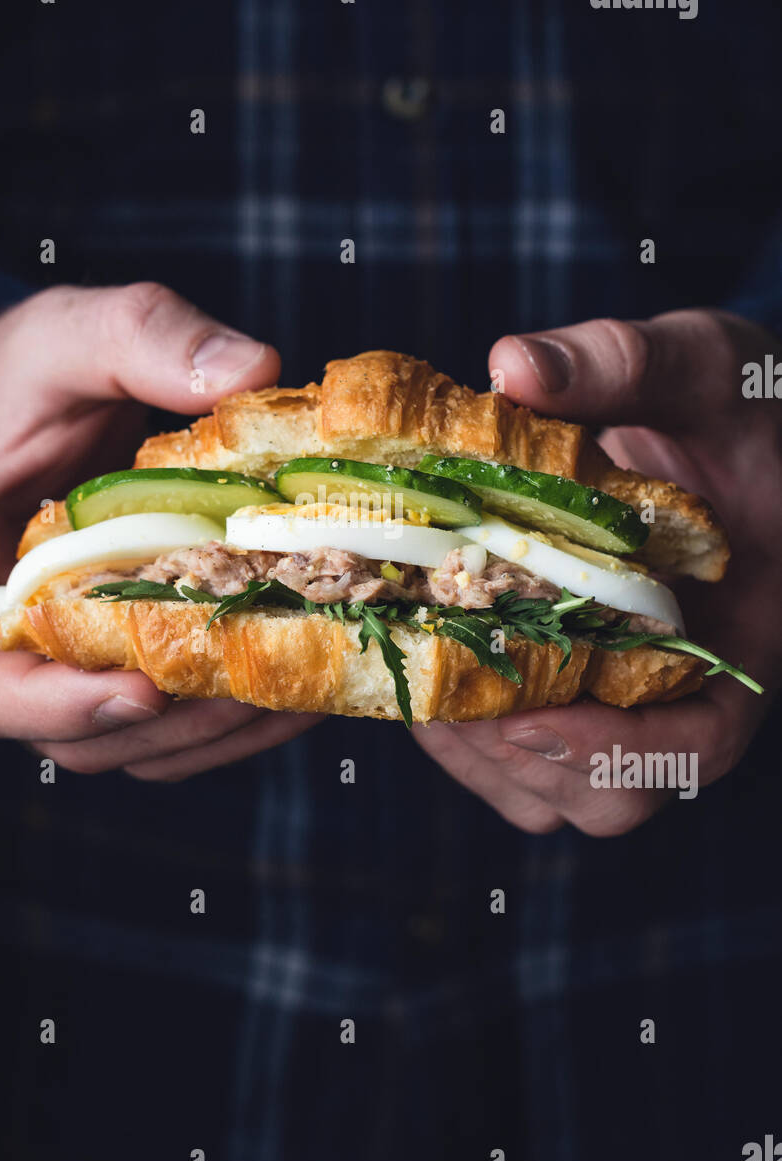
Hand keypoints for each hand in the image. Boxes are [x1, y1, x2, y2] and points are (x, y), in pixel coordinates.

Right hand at [0, 282, 318, 778]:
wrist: (60, 388)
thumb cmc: (35, 366)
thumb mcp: (73, 329)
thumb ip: (144, 335)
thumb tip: (249, 372)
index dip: (43, 707)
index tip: (141, 690)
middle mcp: (4, 632)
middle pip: (61, 733)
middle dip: (157, 729)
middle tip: (247, 690)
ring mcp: (66, 652)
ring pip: (123, 742)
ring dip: (205, 736)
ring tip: (287, 697)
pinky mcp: (123, 652)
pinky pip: (166, 719)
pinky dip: (227, 721)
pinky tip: (296, 690)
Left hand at [414, 311, 781, 834]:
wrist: (718, 423)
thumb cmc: (735, 403)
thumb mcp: (701, 365)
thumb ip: (624, 364)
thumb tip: (514, 366)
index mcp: (740, 636)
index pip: (701, 745)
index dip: (616, 752)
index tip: (527, 719)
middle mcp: (682, 689)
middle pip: (612, 795)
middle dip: (522, 762)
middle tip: (446, 695)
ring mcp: (623, 696)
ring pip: (550, 788)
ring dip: (477, 754)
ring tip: (419, 672)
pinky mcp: (569, 682)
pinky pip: (513, 751)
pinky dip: (461, 729)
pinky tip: (421, 654)